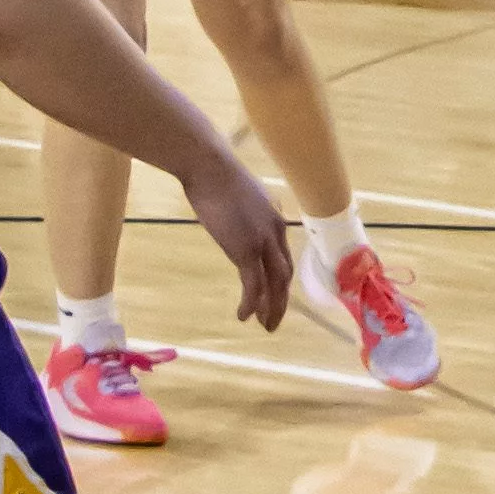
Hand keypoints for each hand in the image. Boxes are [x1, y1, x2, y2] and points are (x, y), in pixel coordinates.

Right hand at [188, 159, 297, 329]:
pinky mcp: (245, 249)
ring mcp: (262, 242)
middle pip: (284, 275)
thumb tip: (237, 221)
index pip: (283, 259)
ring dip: (270, 308)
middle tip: (272, 321)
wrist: (210, 167)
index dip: (280, 282)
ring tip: (263, 326)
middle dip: (280, 301)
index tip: (273, 298)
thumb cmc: (218, 178)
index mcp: (275, 221)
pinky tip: (243, 316)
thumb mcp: (240, 199)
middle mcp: (275, 233)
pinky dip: (250, 304)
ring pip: (274, 284)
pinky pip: (253, 285)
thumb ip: (245, 216)